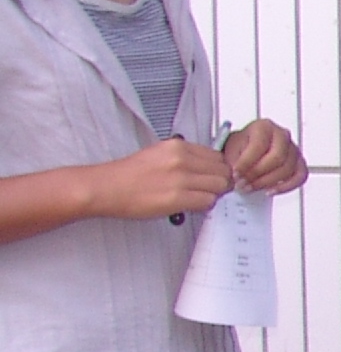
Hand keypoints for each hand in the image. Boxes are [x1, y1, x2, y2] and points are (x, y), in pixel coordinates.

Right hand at [91, 137, 233, 220]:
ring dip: (213, 195)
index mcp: (177, 146)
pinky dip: (204, 205)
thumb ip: (185, 158)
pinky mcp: (177, 197)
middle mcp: (181, 159)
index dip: (218, 169)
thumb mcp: (159, 154)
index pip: (217, 156)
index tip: (213, 177)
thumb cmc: (129, 175)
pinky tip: (192, 205)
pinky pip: (207, 201)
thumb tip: (208, 168)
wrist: (106, 188)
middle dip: (221, 182)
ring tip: (198, 198)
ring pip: (219, 186)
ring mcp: (180, 178)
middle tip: (211, 190)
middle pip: (223, 170)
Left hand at [220, 119, 307, 195]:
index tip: (235, 174)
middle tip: (243, 183)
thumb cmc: (239, 149)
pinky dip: (286, 187)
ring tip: (251, 188)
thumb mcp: (230, 149)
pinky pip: (300, 177)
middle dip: (258, 173)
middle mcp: (282, 135)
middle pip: (277, 158)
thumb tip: (236, 177)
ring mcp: (294, 149)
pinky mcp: (300, 163)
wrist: (245, 152)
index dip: (247, 162)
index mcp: (264, 126)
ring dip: (267, 182)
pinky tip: (270, 191)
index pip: (259, 145)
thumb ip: (233, 161)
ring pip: (288, 169)